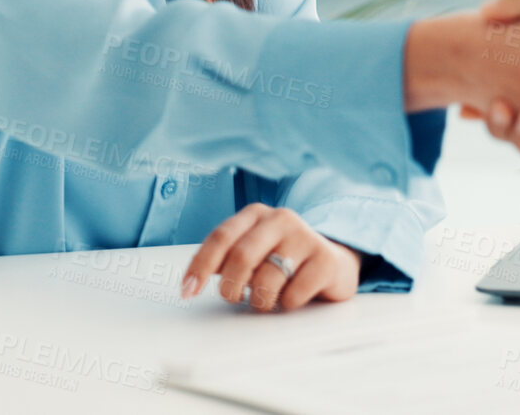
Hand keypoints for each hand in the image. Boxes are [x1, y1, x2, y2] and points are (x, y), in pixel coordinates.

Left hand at [180, 204, 360, 311]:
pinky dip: (286, 304)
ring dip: (260, 300)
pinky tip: (292, 296)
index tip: (187, 290)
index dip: (200, 266)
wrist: (332, 262)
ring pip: (267, 280)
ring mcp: (305, 237)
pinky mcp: (326, 260)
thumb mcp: (253, 251)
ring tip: (267, 299)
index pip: (220, 237)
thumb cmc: (282, 259)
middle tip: (233, 298)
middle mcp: (281, 219)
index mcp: (256, 214)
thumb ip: (225, 259)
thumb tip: (189, 282)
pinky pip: (293, 295)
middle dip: (230, 287)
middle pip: (241, 257)